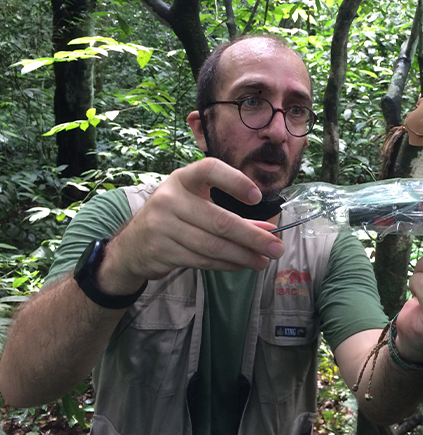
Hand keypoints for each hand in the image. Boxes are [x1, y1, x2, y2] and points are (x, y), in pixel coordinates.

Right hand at [97, 158, 285, 294]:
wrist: (132, 244)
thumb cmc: (175, 217)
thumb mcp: (197, 204)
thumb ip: (233, 214)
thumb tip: (269, 231)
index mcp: (182, 178)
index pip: (210, 169)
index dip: (235, 181)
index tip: (257, 198)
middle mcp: (170, 198)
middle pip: (220, 220)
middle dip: (253, 237)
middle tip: (277, 248)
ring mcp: (162, 225)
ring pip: (213, 245)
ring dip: (243, 256)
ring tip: (264, 261)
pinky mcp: (162, 250)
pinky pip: (203, 260)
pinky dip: (227, 264)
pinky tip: (242, 265)